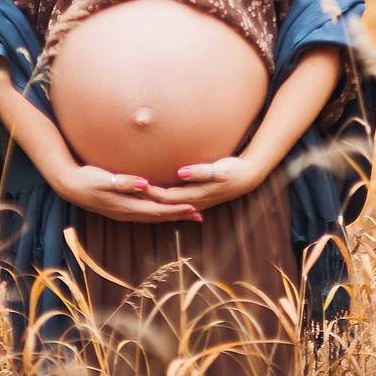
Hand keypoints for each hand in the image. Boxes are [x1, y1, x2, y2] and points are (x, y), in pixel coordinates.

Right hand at [53, 163, 205, 223]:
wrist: (69, 186)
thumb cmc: (87, 179)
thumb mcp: (104, 180)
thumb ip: (124, 183)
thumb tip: (145, 184)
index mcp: (126, 206)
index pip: (157, 210)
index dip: (175, 209)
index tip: (193, 207)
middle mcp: (127, 212)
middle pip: (159, 216)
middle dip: (179, 215)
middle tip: (199, 216)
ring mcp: (124, 212)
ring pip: (153, 217)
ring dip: (171, 216)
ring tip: (188, 215)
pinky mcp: (121, 208)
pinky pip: (145, 214)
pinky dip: (159, 213)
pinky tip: (165, 211)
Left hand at [143, 155, 262, 210]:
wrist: (248, 179)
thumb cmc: (233, 171)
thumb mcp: (219, 170)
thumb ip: (199, 172)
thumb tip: (180, 173)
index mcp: (195, 195)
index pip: (165, 197)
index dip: (149, 192)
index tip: (134, 185)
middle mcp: (192, 202)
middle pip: (163, 204)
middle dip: (145, 199)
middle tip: (127, 192)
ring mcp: (194, 202)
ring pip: (167, 206)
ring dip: (152, 202)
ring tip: (134, 195)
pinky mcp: (196, 198)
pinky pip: (174, 203)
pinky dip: (162, 202)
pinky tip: (153, 198)